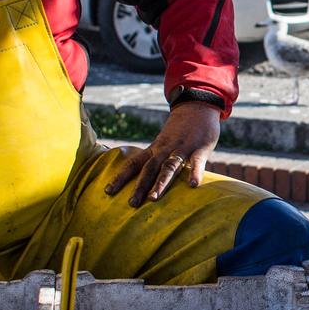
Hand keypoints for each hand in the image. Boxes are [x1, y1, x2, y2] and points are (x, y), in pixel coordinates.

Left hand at [105, 101, 221, 207]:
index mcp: (155, 148)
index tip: (108, 191)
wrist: (198, 106)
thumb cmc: (180, 129)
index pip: (134, 163)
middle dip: (140, 186)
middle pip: (149, 168)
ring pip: (169, 167)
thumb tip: (145, 179)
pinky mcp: (200, 148)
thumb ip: (157, 158)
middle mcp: (165, 149)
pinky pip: (197, 162)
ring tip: (153, 199)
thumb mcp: (164, 141)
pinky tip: (193, 185)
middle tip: (132, 204)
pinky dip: (195, 172)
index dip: (121, 177)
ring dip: (161, 183)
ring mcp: (182, 148)